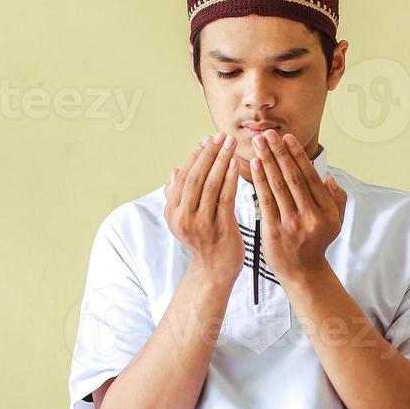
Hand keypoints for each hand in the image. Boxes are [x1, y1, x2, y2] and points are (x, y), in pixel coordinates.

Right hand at [165, 132, 243, 287]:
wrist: (214, 272)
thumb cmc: (205, 242)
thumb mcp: (185, 220)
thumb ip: (178, 196)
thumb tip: (174, 171)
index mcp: (173, 211)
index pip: (184, 176)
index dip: (195, 156)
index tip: (207, 139)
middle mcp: (183, 217)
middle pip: (196, 177)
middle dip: (209, 154)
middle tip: (220, 136)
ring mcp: (200, 224)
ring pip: (210, 185)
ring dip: (221, 161)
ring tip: (230, 144)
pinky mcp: (220, 229)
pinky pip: (225, 198)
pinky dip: (230, 179)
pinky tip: (236, 164)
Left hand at [248, 129, 347, 283]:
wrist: (303, 272)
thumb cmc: (317, 242)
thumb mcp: (336, 222)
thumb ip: (337, 199)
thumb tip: (328, 177)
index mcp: (327, 211)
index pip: (310, 177)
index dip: (298, 156)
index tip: (287, 138)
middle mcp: (311, 216)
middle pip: (293, 178)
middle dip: (279, 153)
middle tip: (268, 134)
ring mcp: (292, 224)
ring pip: (278, 186)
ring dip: (268, 161)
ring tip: (259, 144)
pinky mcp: (274, 231)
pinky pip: (266, 200)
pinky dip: (259, 181)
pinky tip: (254, 165)